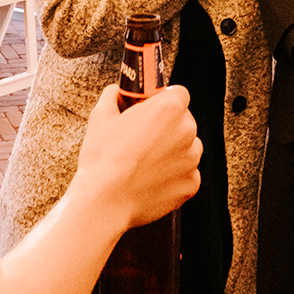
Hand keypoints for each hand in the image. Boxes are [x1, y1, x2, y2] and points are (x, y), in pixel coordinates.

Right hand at [71, 84, 201, 229]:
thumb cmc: (103, 159)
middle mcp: (187, 131)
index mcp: (169, 108)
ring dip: (172, 151)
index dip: (162, 100)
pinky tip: (150, 178)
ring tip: (144, 161)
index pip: (178, 94)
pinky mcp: (191, 184)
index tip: (150, 108)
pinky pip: (186, 174)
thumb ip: (113, 96)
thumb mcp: (101, 116)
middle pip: (183, 121)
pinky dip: (173, 176)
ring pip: (187, 148)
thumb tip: (117, 92)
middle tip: (142, 137)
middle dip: (167, 126)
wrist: (105, 202)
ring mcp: (192, 160)